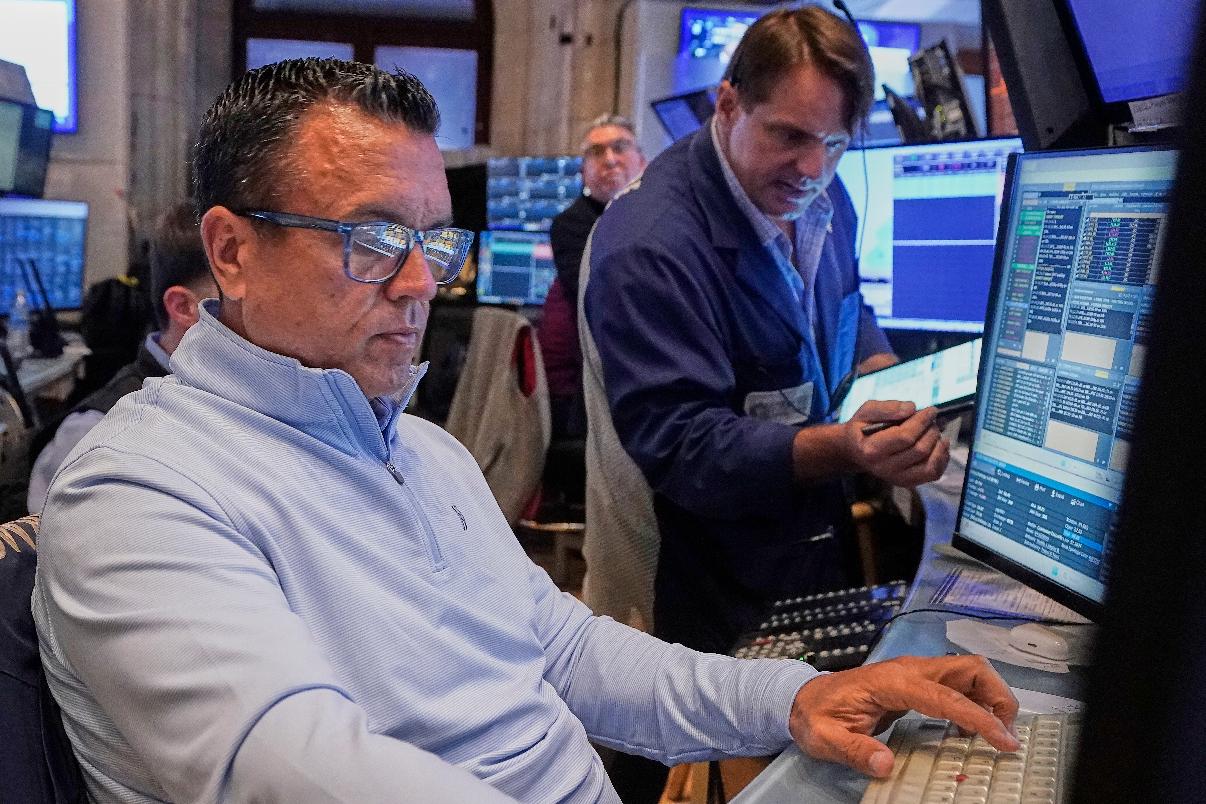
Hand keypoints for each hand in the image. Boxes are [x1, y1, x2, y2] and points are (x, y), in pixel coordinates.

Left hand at [788, 655, 1018, 777]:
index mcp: (891, 681)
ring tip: (995, 733)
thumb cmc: (815, 716)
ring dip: (990, 696)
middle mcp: (908, 669)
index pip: (946, 696)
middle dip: (997, 695)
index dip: (979, 717)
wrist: (803, 699)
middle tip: (1006, 734)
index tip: (1004, 740)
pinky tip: (968, 730)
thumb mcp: (826, 739)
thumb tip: (885, 764)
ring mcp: (913, 672)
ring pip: (967, 671)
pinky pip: (956, 683)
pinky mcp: (915, 681)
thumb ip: (855, 751)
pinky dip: (974, 701)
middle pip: (969, 667)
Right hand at [844, 401, 949, 485]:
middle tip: (931, 420)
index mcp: (871, 449)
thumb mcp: (867, 411)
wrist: (856, 451)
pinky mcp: (906, 482)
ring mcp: (896, 478)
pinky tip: (939, 445)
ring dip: (938, 445)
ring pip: (929, 465)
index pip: (905, 437)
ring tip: (934, 432)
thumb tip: (911, 408)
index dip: (922, 421)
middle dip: (931, 431)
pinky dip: (941, 458)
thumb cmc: (862, 428)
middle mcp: (884, 468)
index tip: (931, 410)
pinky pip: (933, 474)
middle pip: (920, 450)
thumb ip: (887, 408)